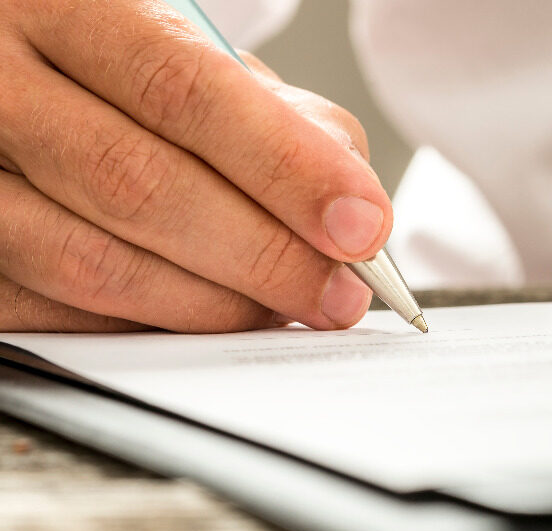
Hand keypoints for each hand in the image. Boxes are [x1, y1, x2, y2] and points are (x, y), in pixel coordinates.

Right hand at [0, 0, 390, 332]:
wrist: (8, 68)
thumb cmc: (119, 66)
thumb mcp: (194, 53)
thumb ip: (279, 116)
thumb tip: (354, 208)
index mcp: (62, 2)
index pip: (185, 89)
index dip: (286, 168)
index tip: (361, 226)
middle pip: (140, 184)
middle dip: (264, 255)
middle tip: (337, 295)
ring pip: (93, 262)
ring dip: (214, 304)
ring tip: (284, 308)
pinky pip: (61, 312)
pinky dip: (153, 324)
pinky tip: (206, 313)